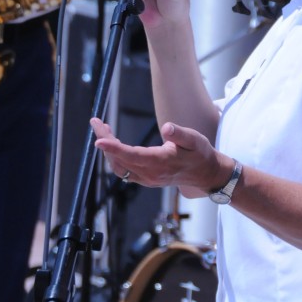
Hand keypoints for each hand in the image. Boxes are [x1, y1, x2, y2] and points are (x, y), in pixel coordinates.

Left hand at [90, 117, 230, 194]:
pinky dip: (114, 156)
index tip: (98, 139)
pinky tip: (113, 143)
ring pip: (119, 167)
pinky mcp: (145, 179)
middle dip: (105, 141)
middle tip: (96, 122)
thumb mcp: (195, 140)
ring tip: (103, 128)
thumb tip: (166, 127)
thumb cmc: (200, 154)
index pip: (131, 156)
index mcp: (160, 163)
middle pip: (119, 160)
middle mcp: (150, 174)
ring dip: (108, 150)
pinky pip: (124, 170)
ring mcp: (146, 179)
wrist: (206, 174)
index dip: (113, 148)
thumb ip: (180, 134)